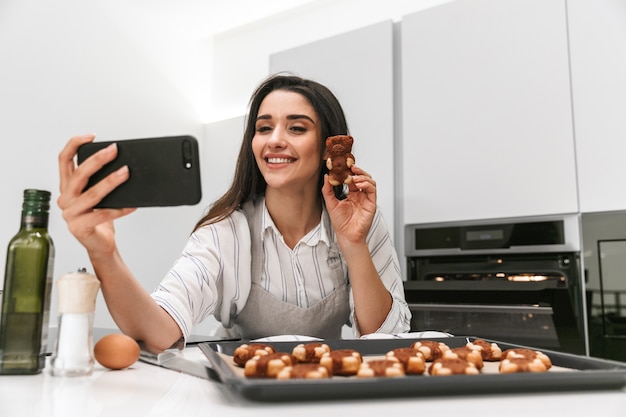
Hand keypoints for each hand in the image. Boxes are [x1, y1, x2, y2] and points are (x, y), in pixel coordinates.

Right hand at [57, 134, 135, 256]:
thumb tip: (122, 163)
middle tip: (114, 150)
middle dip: (98, 159)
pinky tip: (132, 204)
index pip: (64, 160)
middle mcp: (65, 199)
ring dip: (111, 182)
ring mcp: (70, 215)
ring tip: (126, 172)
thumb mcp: (98, 196)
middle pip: (79, 174)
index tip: (91, 136)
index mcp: (67, 187)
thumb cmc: (100, 219)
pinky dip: (120, 209)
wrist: (101, 245)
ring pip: (92, 194)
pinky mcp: (80, 228)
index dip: (75, 145)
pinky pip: (103, 215)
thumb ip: (100, 181)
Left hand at [322, 164, 376, 247]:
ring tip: (353, 177)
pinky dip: (366, 184)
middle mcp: (360, 195)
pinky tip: (359, 183)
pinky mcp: (371, 203)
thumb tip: (326, 176)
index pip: (352, 178)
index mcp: (351, 194)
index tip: (342, 165)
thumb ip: (327, 190)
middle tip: (350, 166)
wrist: (346, 235)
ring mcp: (366, 198)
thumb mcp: (330, 203)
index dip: (348, 171)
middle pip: (362, 177)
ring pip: (369, 181)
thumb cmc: (340, 223)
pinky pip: (372, 189)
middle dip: (357, 170)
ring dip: (362, 176)